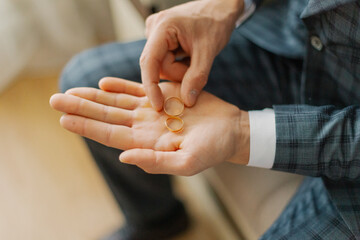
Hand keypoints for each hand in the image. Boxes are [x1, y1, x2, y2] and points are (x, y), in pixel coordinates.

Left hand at [50, 77, 248, 175]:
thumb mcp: (187, 162)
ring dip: (94, 96)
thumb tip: (124, 157)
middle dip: (80, 109)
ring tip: (71, 91)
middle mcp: (144, 126)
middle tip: (55, 100)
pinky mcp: (163, 95)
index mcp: (147, 143)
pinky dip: (120, 86)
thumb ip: (156, 162)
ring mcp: (152, 110)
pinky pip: (137, 89)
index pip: (109, 134)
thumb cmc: (213, 150)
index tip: (64, 119)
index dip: (86, 126)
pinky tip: (103, 82)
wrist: (230, 130)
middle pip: (106, 116)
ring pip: (116, 101)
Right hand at [141, 0, 243, 109]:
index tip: (158, 105)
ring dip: (180, 70)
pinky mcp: (160, 40)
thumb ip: (197, 77)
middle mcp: (154, 29)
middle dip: (178, 73)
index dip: (151, 86)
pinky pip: (165, 61)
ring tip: (194, 56)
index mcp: (163, 27)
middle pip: (158, 67)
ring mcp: (156, 34)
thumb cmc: (216, 23)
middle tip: (195, 65)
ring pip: (163, 67)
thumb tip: (186, 101)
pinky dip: (179, 65)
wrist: (220, 8)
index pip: (149, 62)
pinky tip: (189, 54)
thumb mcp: (208, 51)